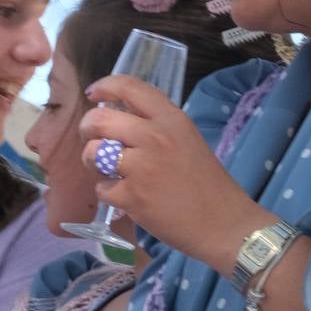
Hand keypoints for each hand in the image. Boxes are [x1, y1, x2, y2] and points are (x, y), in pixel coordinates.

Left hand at [79, 75, 272, 272]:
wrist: (223, 224)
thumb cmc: (207, 183)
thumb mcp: (188, 140)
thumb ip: (157, 126)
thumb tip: (119, 119)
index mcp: (172, 119)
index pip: (129, 87)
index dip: (104, 86)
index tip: (93, 94)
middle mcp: (155, 137)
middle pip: (100, 119)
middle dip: (87, 128)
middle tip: (92, 138)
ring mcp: (142, 167)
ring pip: (93, 152)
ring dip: (92, 161)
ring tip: (107, 171)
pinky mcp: (132, 197)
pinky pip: (101, 188)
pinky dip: (108, 194)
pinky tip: (126, 197)